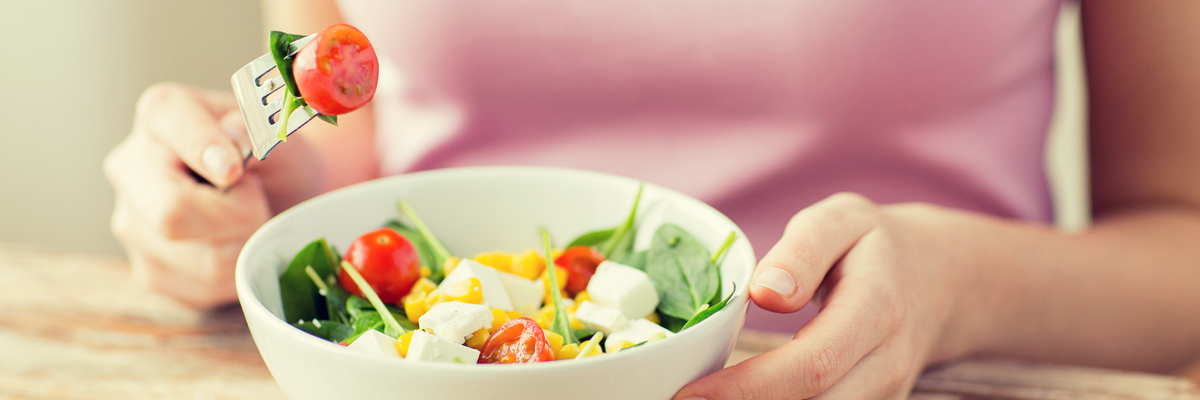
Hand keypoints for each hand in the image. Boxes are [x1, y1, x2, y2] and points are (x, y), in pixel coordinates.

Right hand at [104, 82, 322, 307]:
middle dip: (237, 215)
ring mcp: (133, 224)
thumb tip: (233, 141)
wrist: (282, 197)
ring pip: (201, 259)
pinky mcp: (150, 271)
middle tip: (259, 202)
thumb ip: (256, 128)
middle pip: (172, 212)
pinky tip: (239, 244)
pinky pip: (205, 287)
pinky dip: (239, 272)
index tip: (234, 169)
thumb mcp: (279, 132)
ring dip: (247, 244)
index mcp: (161, 114)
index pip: (170, 126)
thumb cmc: (277, 158)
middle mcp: (131, 167)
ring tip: (251, 220)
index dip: (204, 148)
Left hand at [675, 193, 977, 399]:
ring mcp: (885, 395)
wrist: (940, 281)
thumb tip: (766, 293)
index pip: (811, 365)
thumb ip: (802, 251)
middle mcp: (887, 364)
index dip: (748, 388)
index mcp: (876, 310)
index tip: (691, 393)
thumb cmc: (875, 246)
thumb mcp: (841, 221)